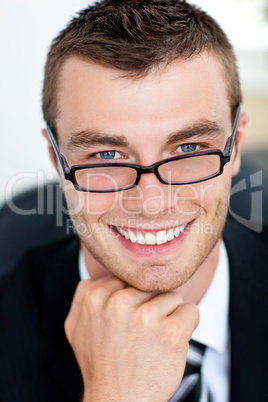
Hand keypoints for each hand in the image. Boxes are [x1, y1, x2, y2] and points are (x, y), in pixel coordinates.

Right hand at [64, 276, 198, 401]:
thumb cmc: (101, 365)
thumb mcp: (77, 327)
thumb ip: (85, 294)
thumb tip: (101, 273)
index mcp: (95, 297)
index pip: (128, 277)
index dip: (133, 299)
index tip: (129, 319)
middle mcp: (118, 303)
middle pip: (150, 285)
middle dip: (150, 305)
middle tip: (140, 333)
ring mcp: (145, 317)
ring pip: (171, 296)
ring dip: (168, 316)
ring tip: (154, 339)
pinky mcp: (171, 332)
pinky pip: (190, 311)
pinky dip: (187, 325)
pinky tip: (171, 342)